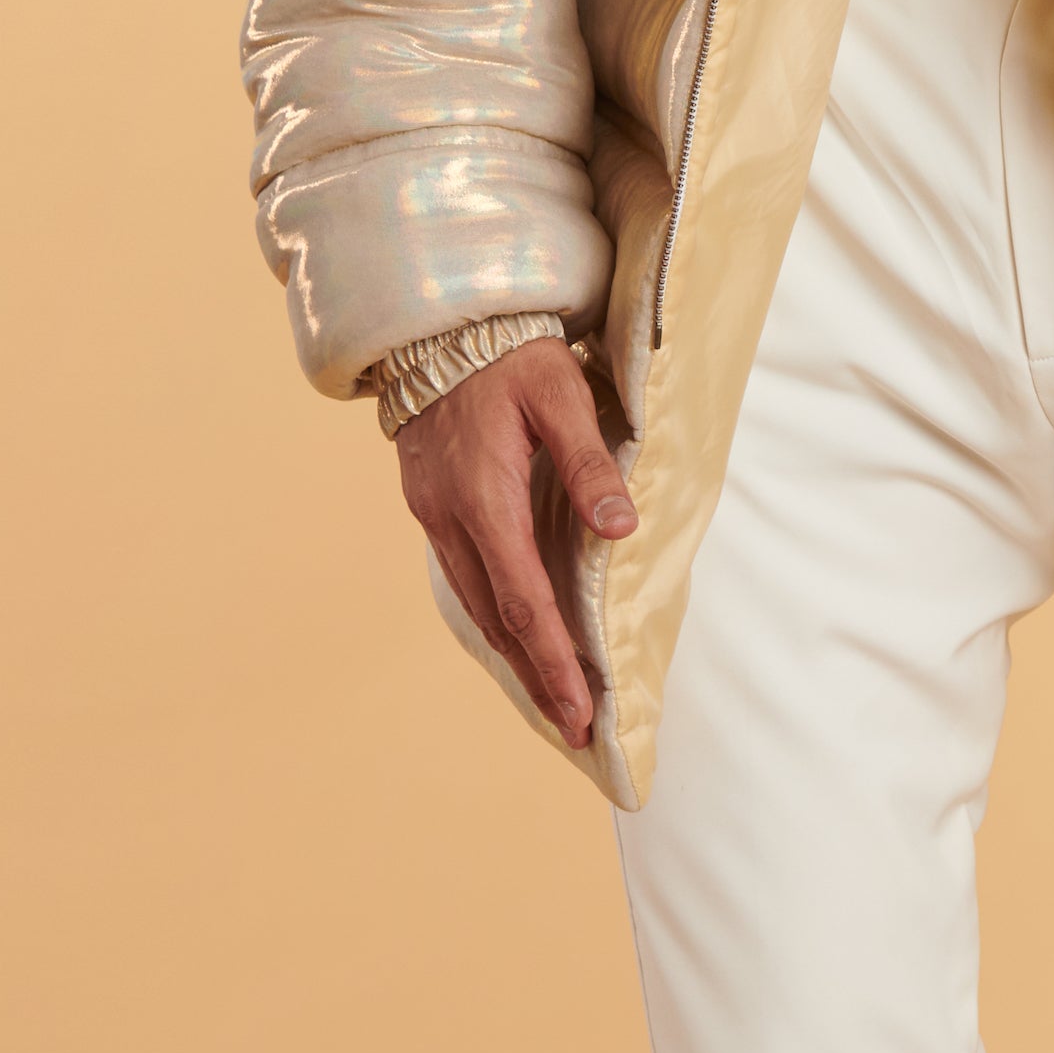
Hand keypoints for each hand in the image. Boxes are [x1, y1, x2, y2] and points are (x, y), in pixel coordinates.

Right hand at [392, 343, 632, 753]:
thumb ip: (589, 463)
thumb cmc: (507, 354)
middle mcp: (452, 520)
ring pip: (476, 605)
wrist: (434, 325)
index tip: (580, 711)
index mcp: (487, 500)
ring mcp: (435, 517)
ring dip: (514, 654)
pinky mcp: (432, 507)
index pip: (526, 602)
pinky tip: (515, 633)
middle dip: (537, 677)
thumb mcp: (560, 394)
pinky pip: (464, 577)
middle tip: (574, 727)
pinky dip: (493, 617)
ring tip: (551, 698)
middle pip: (497, 620)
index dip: (553, 661)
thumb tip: (621, 527)